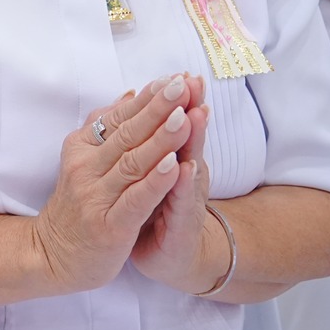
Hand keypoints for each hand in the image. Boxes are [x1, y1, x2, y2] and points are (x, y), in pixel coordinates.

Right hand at [31, 75, 196, 292]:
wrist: (53, 255)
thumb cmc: (77, 206)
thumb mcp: (85, 161)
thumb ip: (107, 129)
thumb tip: (131, 94)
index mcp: (81, 148)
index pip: (118, 117)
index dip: (148, 98)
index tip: (173, 78)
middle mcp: (86, 168)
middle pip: (127, 134)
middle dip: (157, 109)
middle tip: (182, 85)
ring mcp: (96, 196)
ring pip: (133, 162)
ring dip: (160, 138)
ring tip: (183, 116)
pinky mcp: (109, 225)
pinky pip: (135, 199)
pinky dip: (154, 181)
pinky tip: (173, 165)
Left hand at [131, 75, 225, 292]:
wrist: (171, 258)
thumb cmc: (156, 208)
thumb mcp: (150, 170)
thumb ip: (148, 137)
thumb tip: (136, 98)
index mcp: (173, 159)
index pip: (176, 124)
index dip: (178, 100)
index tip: (182, 71)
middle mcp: (185, 176)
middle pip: (187, 138)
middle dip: (188, 108)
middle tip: (193, 82)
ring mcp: (185, 200)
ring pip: (188, 165)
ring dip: (190, 139)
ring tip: (192, 114)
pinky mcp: (182, 226)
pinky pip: (180, 203)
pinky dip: (181, 184)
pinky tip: (183, 168)